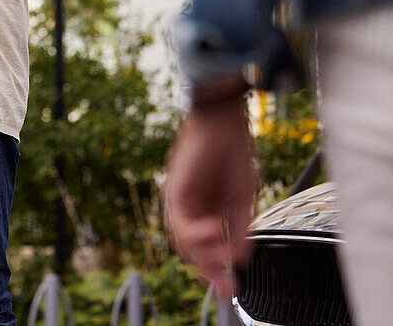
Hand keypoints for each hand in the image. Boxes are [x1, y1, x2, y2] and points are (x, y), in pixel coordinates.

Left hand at [164, 95, 256, 296]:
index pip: (205, 250)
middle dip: (210, 271)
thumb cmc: (233, 155)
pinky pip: (180, 223)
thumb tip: (241, 258)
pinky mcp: (173, 193)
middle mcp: (189, 211)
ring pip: (184, 242)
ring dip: (205, 254)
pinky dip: (197, 233)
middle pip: (193, 251)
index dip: (217, 270)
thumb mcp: (242, 199)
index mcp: (206, 212)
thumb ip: (240, 228)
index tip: (231, 290)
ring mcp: (179, 203)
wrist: (224, 125)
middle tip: (227, 288)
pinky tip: (213, 231)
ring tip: (224, 257)